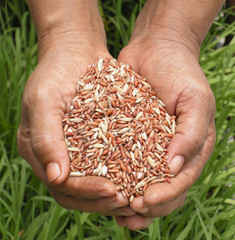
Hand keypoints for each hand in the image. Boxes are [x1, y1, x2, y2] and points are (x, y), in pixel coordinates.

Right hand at [17, 31, 135, 216]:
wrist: (75, 52)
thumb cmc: (55, 72)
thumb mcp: (44, 101)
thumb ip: (45, 139)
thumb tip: (56, 177)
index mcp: (40, 150)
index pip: (62, 185)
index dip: (85, 191)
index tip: (111, 191)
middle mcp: (57, 154)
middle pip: (78, 191)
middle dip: (100, 199)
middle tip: (126, 200)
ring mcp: (76, 148)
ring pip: (94, 181)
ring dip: (113, 191)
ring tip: (135, 194)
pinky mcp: (94, 139)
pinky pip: (107, 161)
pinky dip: (122, 171)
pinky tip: (139, 174)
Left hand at [115, 18, 215, 229]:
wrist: (157, 49)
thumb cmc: (181, 73)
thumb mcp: (196, 100)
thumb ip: (192, 134)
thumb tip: (175, 167)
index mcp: (190, 147)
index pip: (180, 181)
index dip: (164, 195)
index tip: (144, 201)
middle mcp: (168, 150)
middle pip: (160, 187)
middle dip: (146, 205)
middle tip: (128, 215)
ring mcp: (147, 143)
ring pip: (139, 180)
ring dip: (128, 198)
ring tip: (114, 213)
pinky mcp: (128, 133)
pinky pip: (120, 158)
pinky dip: (113, 174)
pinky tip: (101, 184)